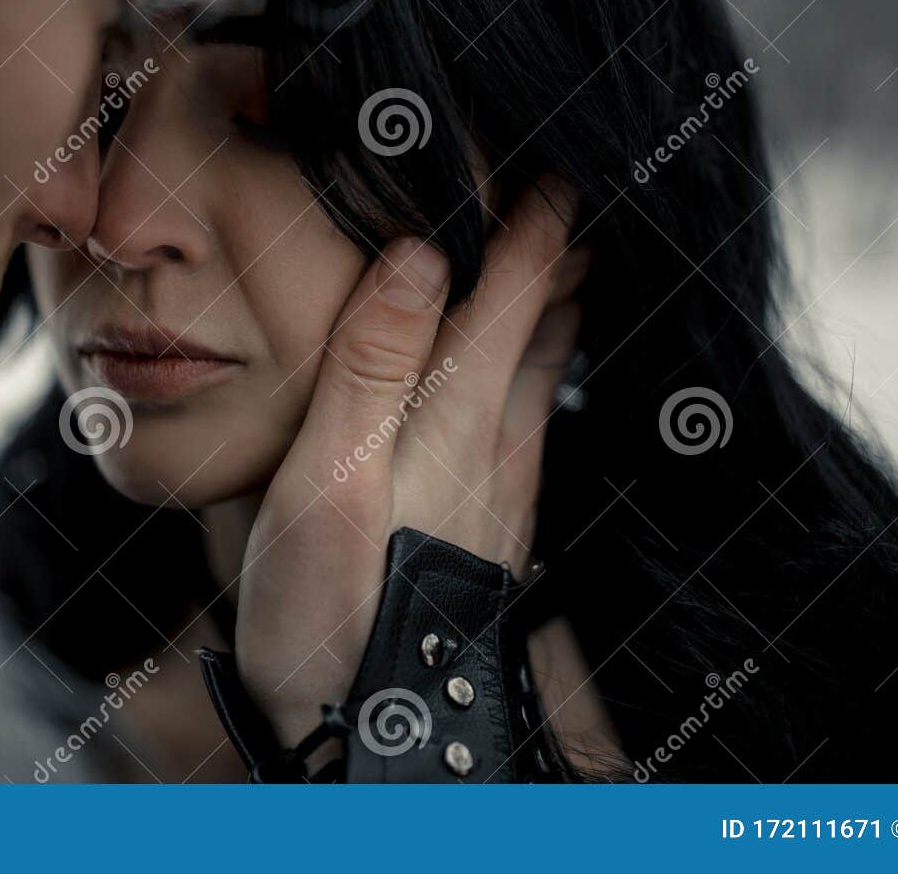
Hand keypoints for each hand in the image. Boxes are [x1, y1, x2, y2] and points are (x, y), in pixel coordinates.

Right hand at [233, 181, 586, 744]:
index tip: (549, 158)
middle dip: (558, 251)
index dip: (529, 221)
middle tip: (571, 185)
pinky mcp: (494, 526)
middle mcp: (495, 446)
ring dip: (556, 304)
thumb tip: (421, 254)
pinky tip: (531, 371)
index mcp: (452, 419)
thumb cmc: (327, 610)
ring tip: (567, 256)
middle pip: (543, 325)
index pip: (507, 293)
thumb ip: (371, 364)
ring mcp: (503, 490)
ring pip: (546, 370)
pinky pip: (532, 415)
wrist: (369, 739)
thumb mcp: (328, 482)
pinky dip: (539, 364)